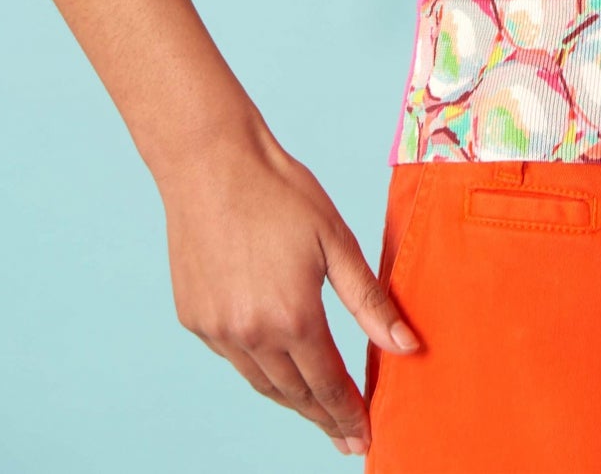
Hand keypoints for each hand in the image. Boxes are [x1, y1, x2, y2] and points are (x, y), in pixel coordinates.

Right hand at [155, 113, 419, 455]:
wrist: (210, 162)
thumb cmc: (280, 191)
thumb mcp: (335, 240)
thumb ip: (369, 300)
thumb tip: (406, 346)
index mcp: (292, 316)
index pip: (327, 383)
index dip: (347, 413)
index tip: (362, 437)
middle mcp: (250, 334)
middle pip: (293, 392)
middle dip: (322, 416)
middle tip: (345, 436)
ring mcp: (216, 330)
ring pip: (260, 382)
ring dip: (291, 399)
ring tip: (316, 410)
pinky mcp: (193, 318)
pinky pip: (232, 357)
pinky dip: (258, 367)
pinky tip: (276, 364)